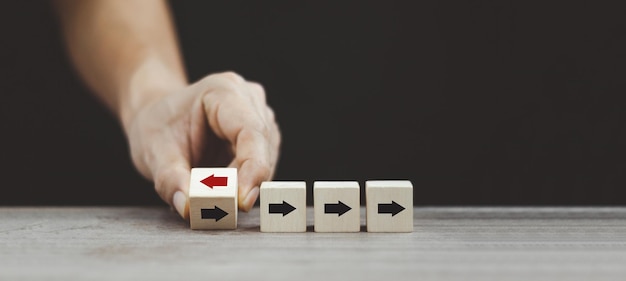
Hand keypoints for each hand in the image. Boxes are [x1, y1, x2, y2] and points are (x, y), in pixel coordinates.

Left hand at [124, 72, 280, 218]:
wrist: (159, 120)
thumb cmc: (157, 128)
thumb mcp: (153, 152)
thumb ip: (170, 180)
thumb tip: (188, 207)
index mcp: (223, 91)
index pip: (251, 131)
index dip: (252, 168)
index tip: (242, 202)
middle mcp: (249, 99)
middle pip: (261, 149)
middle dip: (242, 183)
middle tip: (212, 208)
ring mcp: (260, 117)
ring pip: (266, 161)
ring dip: (241, 185)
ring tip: (207, 191)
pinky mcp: (263, 138)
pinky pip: (262, 168)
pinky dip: (242, 184)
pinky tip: (218, 185)